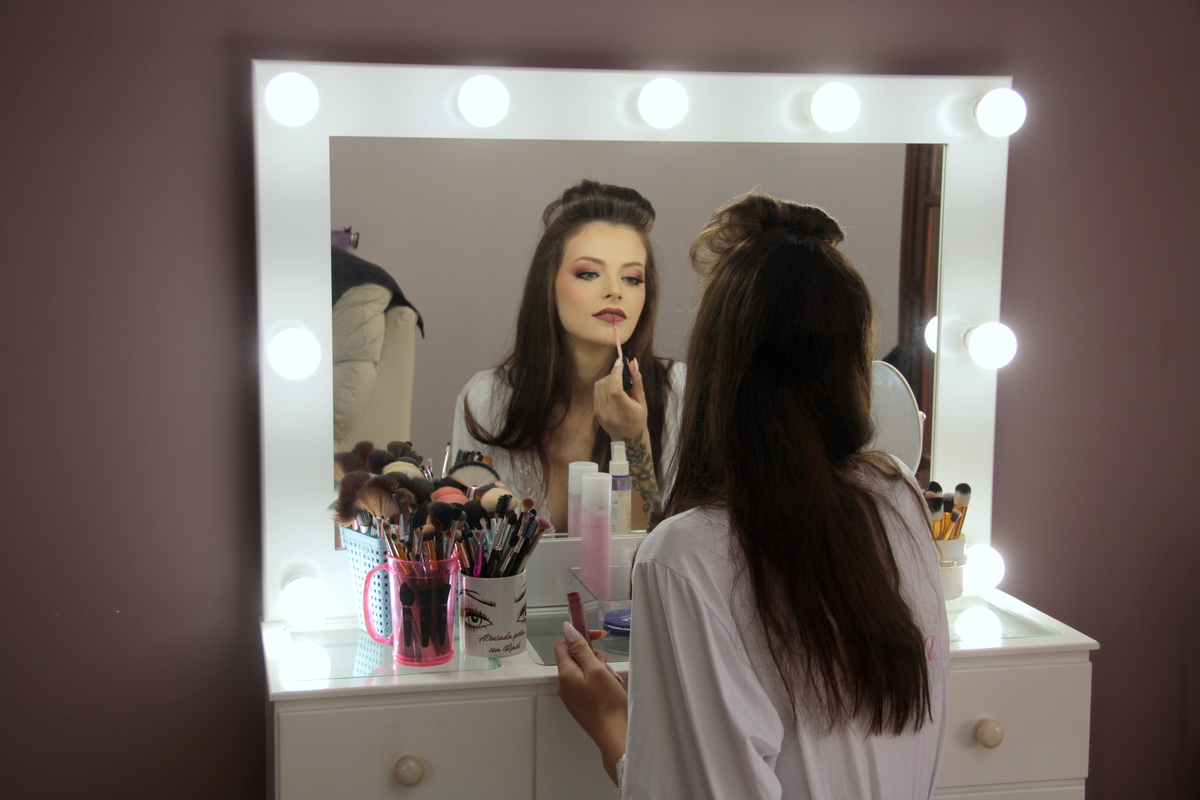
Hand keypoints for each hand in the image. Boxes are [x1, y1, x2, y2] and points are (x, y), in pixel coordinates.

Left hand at [554, 622, 627, 784]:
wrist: (615, 735)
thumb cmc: (608, 703)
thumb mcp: (596, 669)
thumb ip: (580, 648)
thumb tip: (567, 629)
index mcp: (565, 674)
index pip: (562, 645)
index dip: (578, 636)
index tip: (597, 636)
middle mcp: (564, 685)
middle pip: (574, 657)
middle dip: (592, 655)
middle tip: (606, 664)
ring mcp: (572, 696)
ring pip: (582, 670)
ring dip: (597, 668)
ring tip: (611, 679)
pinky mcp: (581, 705)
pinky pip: (586, 684)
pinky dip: (598, 681)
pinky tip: (610, 688)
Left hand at [594, 357, 646, 442]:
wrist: (627, 439)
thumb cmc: (639, 419)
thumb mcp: (642, 401)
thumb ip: (637, 381)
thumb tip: (633, 362)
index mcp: (626, 412)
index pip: (615, 389)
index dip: (616, 373)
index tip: (621, 362)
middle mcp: (611, 413)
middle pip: (606, 385)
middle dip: (614, 374)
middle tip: (623, 376)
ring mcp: (601, 414)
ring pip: (599, 386)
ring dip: (608, 379)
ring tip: (618, 384)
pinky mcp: (596, 412)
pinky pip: (596, 392)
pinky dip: (603, 386)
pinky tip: (612, 390)